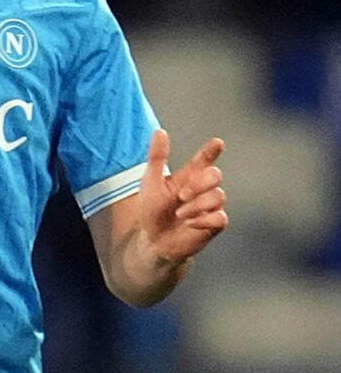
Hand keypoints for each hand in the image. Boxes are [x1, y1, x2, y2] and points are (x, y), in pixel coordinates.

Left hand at [139, 129, 227, 264]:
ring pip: (218, 197)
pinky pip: (220, 218)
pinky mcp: (213, 225)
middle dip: (200, 184)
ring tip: (179, 214)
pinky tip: (188, 223)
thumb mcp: (151, 183)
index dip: (212, 151)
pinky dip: (203, 219)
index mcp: (189, 177)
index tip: (217, 143)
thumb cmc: (152, 212)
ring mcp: (209, 208)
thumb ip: (157, 158)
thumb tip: (160, 131)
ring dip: (197, 205)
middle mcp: (203, 190)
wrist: (152, 241)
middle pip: (216, 175)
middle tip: (181, 195)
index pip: (205, 159)